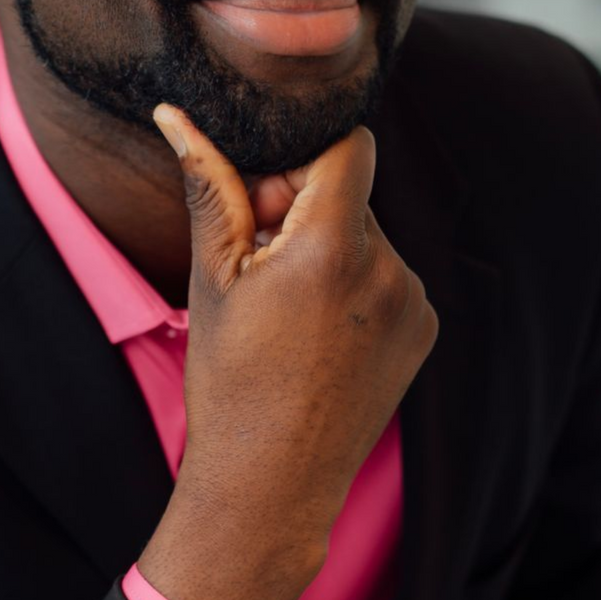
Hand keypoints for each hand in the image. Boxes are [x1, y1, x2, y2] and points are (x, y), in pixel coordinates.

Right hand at [134, 105, 438, 599]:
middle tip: (260, 262)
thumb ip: (210, 187)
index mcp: (333, 249)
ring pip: (368, 236)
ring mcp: (414, 303)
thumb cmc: (230, 382)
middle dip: (305, 207)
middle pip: (350, 193)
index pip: (347, 143)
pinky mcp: (424, 329)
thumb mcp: (211, 278)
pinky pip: (389, 277)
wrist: (272, 483)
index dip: (304, 151)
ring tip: (288, 312)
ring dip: (330, 249)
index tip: (267, 189)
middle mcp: (389, 270)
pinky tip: (319, 336)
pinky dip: (356, 287)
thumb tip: (176, 116)